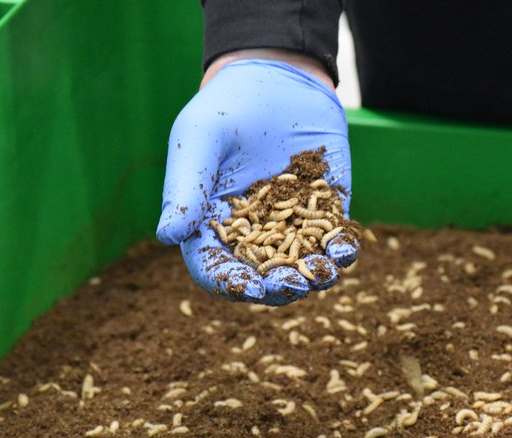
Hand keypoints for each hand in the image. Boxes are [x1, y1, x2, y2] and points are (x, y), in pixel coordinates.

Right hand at [156, 52, 355, 305]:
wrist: (278, 76)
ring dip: (314, 277)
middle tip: (290, 285)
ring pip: (302, 266)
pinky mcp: (327, 209)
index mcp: (213, 225)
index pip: (217, 267)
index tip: (246, 286)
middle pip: (262, 277)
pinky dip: (341, 250)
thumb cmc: (227, 107)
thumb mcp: (200, 139)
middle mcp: (253, 233)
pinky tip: (345, 249)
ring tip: (322, 274)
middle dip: (276, 288)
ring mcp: (293, 224)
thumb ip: (186, 187)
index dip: (229, 282)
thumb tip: (166, 237)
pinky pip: (335, 239)